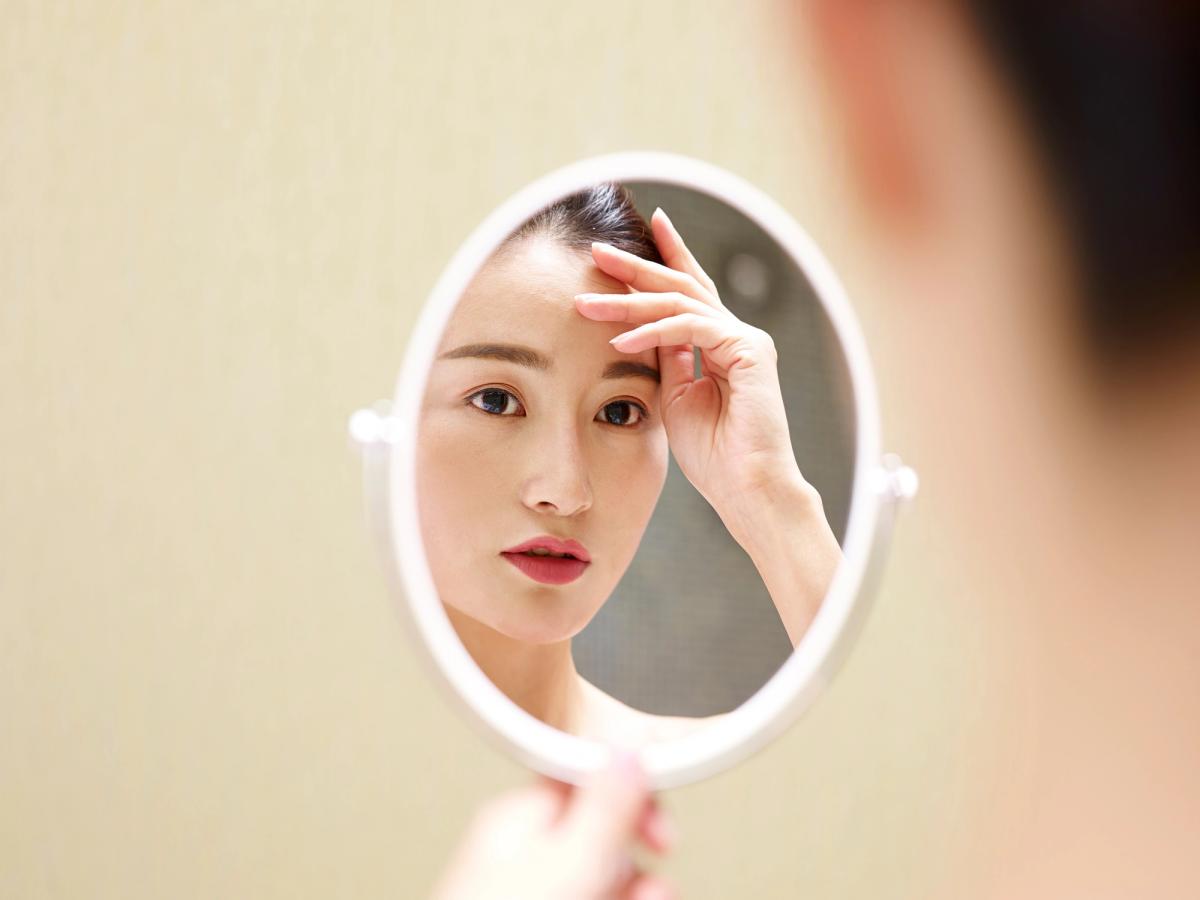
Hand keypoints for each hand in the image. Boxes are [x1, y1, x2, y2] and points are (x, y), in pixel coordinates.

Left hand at [431, 753, 675, 899]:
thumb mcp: (569, 862)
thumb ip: (603, 806)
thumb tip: (627, 750)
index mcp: (518, 817)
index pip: (585, 781)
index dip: (631, 800)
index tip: (661, 831)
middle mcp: (520, 853)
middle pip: (599, 839)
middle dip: (635, 864)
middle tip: (652, 890)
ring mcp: (526, 892)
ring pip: (598, 881)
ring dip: (630, 893)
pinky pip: (584, 897)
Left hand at [576, 208, 806, 532]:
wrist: (748, 488)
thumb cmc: (714, 456)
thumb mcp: (675, 398)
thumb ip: (664, 360)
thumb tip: (637, 330)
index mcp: (721, 345)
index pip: (689, 293)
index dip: (666, 258)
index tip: (645, 229)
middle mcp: (737, 334)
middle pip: (681, 286)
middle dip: (637, 267)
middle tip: (596, 250)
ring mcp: (745, 340)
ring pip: (679, 303)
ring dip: (628, 302)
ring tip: (586, 305)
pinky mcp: (749, 350)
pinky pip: (690, 328)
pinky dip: (652, 332)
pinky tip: (620, 341)